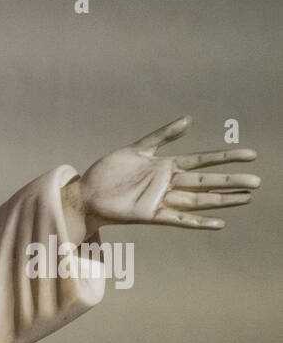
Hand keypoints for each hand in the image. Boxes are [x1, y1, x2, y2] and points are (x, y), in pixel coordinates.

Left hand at [72, 116, 258, 232]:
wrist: (85, 193)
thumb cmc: (108, 172)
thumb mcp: (136, 149)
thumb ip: (162, 136)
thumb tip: (189, 120)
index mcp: (166, 166)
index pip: (203, 161)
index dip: (226, 158)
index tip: (250, 155)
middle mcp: (167, 184)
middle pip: (206, 181)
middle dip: (230, 181)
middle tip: (257, 182)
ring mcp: (160, 200)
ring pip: (198, 199)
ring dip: (221, 200)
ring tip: (246, 198)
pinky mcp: (149, 215)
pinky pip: (178, 219)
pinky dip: (197, 221)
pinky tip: (217, 222)